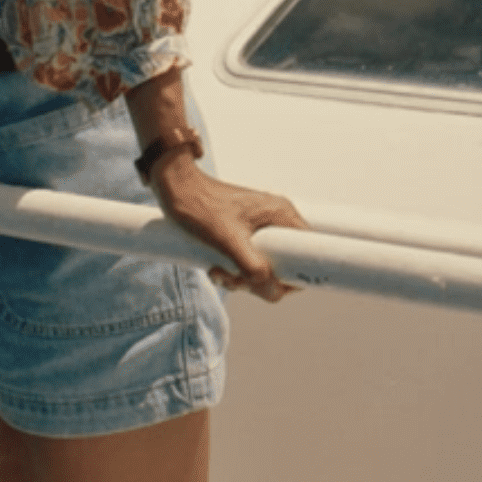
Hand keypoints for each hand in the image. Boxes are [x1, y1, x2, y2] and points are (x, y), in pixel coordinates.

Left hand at [150, 163, 305, 301]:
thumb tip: (274, 293)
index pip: (308, 252)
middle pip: (284, 264)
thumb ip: (254, 269)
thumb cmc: (200, 207)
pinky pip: (248, 260)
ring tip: (218, 272)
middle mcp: (275, 219)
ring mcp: (259, 226)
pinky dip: (233, 270)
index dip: (294, 275)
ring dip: (241, 278)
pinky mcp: (243, 232)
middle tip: (236, 280)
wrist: (173, 188)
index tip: (271, 285)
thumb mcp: (228, 242)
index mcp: (282, 214)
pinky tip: (214, 267)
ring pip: (263, 265)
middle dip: (259, 280)